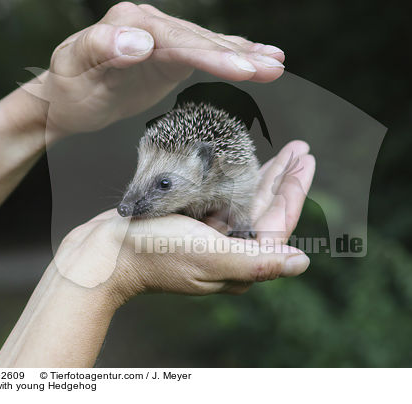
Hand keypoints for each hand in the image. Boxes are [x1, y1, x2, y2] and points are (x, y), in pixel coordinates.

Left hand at [24, 2, 285, 139]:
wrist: (65, 99)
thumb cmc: (68, 89)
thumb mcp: (74, 69)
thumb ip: (102, 48)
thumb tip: (140, 40)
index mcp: (127, 23)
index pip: (177, 39)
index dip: (212, 54)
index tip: (241, 68)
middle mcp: (148, 24)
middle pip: (199, 39)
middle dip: (238, 55)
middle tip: (272, 68)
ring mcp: (161, 37)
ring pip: (208, 44)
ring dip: (245, 54)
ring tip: (277, 63)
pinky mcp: (169, 54)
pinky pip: (205, 52)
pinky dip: (232, 54)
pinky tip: (258, 55)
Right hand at [53, 141, 314, 302]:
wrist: (105, 253)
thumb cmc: (154, 253)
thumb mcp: (210, 255)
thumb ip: (257, 260)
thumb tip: (301, 261)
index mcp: (239, 262)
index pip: (278, 223)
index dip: (294, 191)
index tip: (306, 160)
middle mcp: (229, 251)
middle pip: (265, 209)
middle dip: (284, 179)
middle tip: (300, 149)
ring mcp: (210, 237)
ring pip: (246, 201)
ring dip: (265, 175)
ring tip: (284, 152)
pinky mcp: (192, 224)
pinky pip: (223, 197)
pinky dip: (236, 179)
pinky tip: (244, 163)